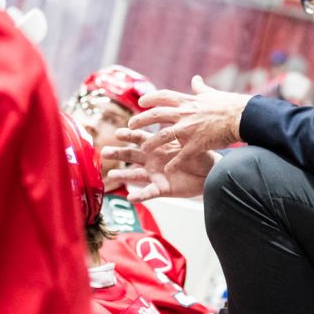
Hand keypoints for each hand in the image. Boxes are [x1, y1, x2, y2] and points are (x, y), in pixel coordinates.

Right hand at [103, 128, 217, 201]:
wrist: (209, 173)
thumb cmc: (199, 155)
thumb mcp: (187, 142)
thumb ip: (178, 133)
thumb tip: (173, 116)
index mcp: (158, 146)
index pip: (140, 138)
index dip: (129, 135)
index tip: (118, 133)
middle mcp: (152, 160)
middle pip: (132, 155)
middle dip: (118, 153)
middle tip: (104, 152)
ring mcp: (155, 175)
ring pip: (135, 175)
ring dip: (123, 174)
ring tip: (111, 174)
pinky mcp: (161, 189)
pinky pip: (149, 193)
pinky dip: (140, 195)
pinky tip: (130, 197)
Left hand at [129, 75, 250, 172]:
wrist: (242, 117)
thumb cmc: (228, 105)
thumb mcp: (211, 94)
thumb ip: (200, 88)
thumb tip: (195, 79)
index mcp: (187, 100)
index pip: (162, 96)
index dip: (150, 98)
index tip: (141, 102)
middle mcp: (183, 113)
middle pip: (156, 115)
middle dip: (141, 120)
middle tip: (130, 125)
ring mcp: (188, 129)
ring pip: (162, 136)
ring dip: (151, 142)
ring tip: (142, 149)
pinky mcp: (196, 144)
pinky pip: (180, 155)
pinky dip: (173, 163)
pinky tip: (166, 171)